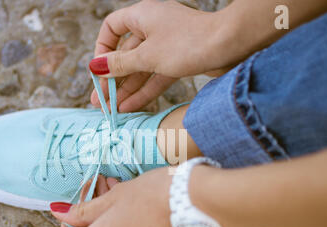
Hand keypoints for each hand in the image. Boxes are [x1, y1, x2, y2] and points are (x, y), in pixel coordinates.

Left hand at [52, 168, 185, 226]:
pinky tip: (137, 204)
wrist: (198, 203)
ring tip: (120, 190)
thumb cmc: (154, 195)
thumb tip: (59, 213)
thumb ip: (83, 210)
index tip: (73, 218)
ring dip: (110, 219)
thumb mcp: (114, 197)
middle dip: (93, 218)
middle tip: (100, 188)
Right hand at [89, 0, 221, 111]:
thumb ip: (120, 64)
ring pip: (141, 69)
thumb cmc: (188, 42)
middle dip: (112, 79)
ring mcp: (166, 45)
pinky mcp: (179, 60)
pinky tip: (131, 107)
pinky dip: (145, 91)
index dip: (102, 48)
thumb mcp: (147, 56)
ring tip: (112, 110)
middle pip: (125, 54)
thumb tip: (95, 66)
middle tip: (99, 101)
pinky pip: (156, 76)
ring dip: (127, 89)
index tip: (98, 69)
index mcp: (142, 16)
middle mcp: (153, 27)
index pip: (111, 28)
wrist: (231, 45)